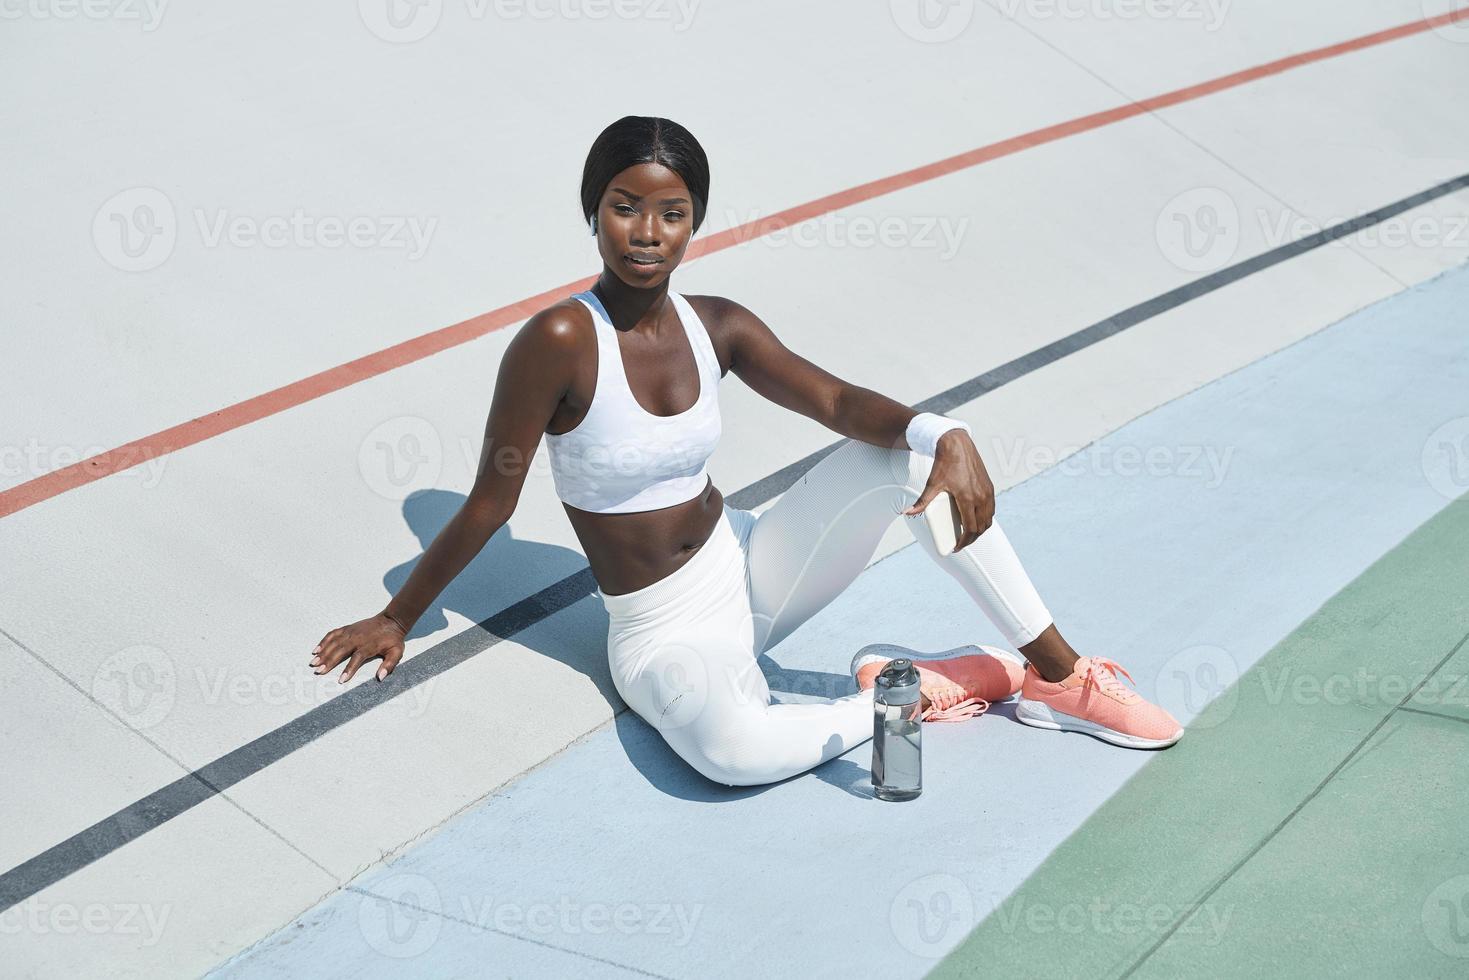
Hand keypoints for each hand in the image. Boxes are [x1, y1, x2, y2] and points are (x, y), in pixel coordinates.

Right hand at [309, 613, 406, 683]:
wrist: (391, 620)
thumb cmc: (393, 639)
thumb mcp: (396, 653)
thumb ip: (389, 665)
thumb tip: (380, 677)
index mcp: (368, 646)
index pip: (356, 659)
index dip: (348, 670)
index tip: (341, 680)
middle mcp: (357, 638)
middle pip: (340, 651)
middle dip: (328, 661)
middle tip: (318, 671)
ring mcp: (351, 632)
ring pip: (333, 643)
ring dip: (323, 653)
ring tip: (313, 663)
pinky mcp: (347, 628)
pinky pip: (333, 634)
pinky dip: (323, 642)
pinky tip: (316, 650)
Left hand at [902, 429, 995, 552]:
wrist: (957, 444)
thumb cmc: (944, 464)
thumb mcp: (932, 484)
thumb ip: (922, 501)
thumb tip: (907, 513)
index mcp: (968, 499)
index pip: (970, 529)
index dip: (964, 541)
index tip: (956, 546)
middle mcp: (981, 497)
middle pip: (981, 528)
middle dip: (972, 538)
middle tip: (961, 542)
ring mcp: (987, 492)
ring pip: (988, 519)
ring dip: (980, 530)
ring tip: (969, 534)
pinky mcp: (989, 487)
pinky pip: (991, 509)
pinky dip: (985, 518)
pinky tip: (977, 520)